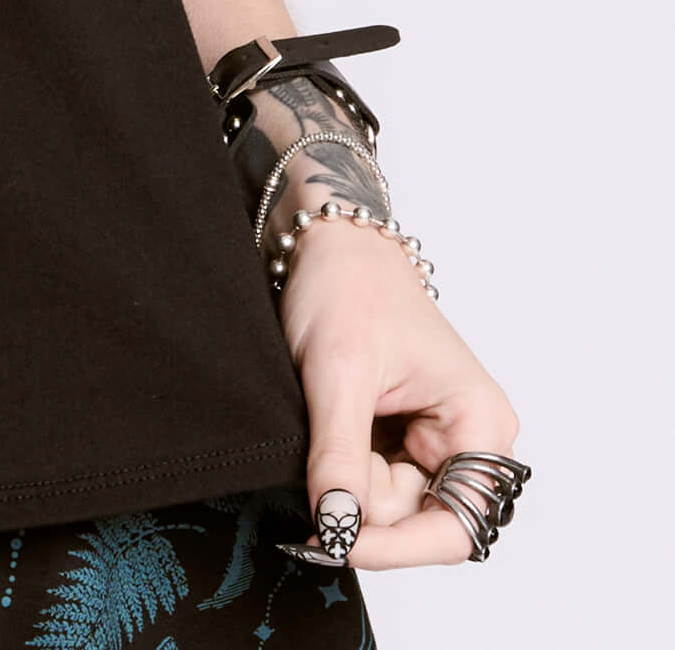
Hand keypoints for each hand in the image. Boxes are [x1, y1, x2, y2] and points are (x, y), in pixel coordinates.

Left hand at [276, 218, 521, 569]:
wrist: (326, 242)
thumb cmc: (347, 285)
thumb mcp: (337, 371)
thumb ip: (339, 455)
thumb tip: (336, 529)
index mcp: (479, 422)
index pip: (455, 525)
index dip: (396, 547)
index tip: (332, 542)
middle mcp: (467, 439)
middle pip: (415, 519)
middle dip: (359, 501)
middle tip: (310, 465)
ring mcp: (433, 440)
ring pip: (386, 505)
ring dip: (344, 481)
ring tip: (318, 420)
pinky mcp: (400, 437)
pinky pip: (370, 482)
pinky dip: (339, 469)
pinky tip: (321, 428)